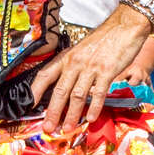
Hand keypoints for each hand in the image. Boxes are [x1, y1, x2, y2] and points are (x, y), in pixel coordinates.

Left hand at [30, 9, 153, 133]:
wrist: (124, 26)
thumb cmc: (104, 39)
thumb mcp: (82, 50)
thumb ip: (74, 66)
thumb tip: (67, 85)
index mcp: (67, 57)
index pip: (45, 75)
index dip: (36, 91)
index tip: (29, 105)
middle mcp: (75, 63)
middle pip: (60, 91)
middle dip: (52, 112)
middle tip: (48, 128)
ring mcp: (91, 67)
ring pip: (77, 95)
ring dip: (71, 114)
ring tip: (67, 128)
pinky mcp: (107, 71)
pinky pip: (98, 93)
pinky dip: (93, 107)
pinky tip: (90, 118)